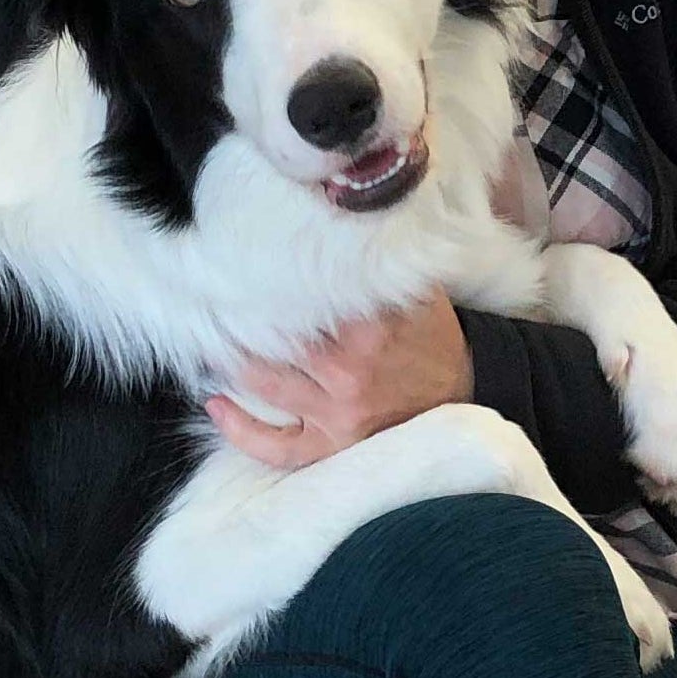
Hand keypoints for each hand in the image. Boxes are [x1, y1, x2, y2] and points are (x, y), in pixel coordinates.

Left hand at [206, 293, 474, 471]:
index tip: (243, 269)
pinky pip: (279, 448)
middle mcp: (349, 372)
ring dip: (233, 362)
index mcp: (369, 329)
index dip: (266, 283)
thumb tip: (340, 229)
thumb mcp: (416, 294)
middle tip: (214, 301)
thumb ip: (377, 269)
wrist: (463, 394)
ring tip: (213, 341)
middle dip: (240, 320)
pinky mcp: (334, 446)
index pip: (302, 300)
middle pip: (275, 340)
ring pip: (266, 385)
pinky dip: (241, 430)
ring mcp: (339, 414)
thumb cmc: (431, 339)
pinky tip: (216, 405)